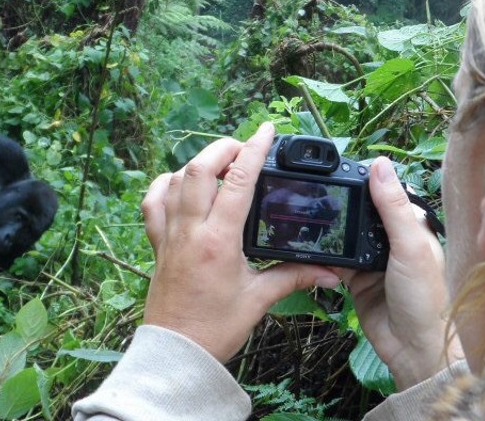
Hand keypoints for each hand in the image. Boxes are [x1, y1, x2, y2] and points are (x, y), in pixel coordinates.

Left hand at [141, 122, 340, 361]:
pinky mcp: (156, 244)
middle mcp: (190, 230)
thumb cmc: (215, 329)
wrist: (176, 353)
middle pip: (199, 168)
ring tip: (221, 163)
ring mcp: (168, 234)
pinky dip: (166, 184)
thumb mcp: (259, 300)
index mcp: (218, 240)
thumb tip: (330, 273)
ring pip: (175, 179)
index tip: (267, 130)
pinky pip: (153, 202)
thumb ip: (295, 277)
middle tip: (245, 147)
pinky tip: (180, 183)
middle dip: (223, 147)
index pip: (238, 181)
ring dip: (198, 163)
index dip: (254, 149)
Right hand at [335, 157, 462, 388]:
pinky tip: (312, 246)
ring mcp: (372, 260)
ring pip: (347, 235)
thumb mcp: (410, 246)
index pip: (387, 194)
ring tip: (310, 215)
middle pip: (362, 212)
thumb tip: (379, 164)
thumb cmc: (424, 298)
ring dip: (333, 230)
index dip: (367, 181)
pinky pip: (336, 260)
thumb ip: (393, 207)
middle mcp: (392, 240)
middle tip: (316, 191)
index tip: (340, 168)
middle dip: (344, 205)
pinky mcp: (356, 279)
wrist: (412, 350)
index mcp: (412, 227)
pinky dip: (325, 255)